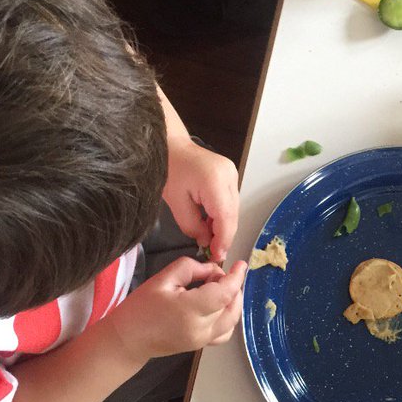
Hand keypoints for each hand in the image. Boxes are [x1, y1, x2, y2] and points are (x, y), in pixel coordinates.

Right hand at [110, 258, 248, 360]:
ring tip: (220, 288)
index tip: (240, 264)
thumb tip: (212, 270)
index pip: (224, 293)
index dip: (236, 277)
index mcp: (190, 310)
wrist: (127, 340)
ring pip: (232, 320)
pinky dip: (229, 317)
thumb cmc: (139, 308)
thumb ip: (191, 268)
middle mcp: (201, 329)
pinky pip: (225, 333)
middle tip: (215, 275)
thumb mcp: (162, 279)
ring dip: (233, 302)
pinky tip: (219, 307)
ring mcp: (203, 341)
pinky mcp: (201, 346)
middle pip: (231, 305)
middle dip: (230, 286)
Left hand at [163, 137, 238, 262]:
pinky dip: (222, 215)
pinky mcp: (230, 175)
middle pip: (233, 215)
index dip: (223, 241)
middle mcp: (230, 177)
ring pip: (233, 210)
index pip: (226, 219)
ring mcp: (232, 174)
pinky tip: (210, 223)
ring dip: (223, 226)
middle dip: (224, 236)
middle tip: (213, 253)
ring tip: (209, 240)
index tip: (216, 257)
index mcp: (215, 182)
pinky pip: (230, 201)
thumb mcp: (176, 203)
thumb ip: (192, 226)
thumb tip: (206, 242)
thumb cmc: (168, 170)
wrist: (170, 144)